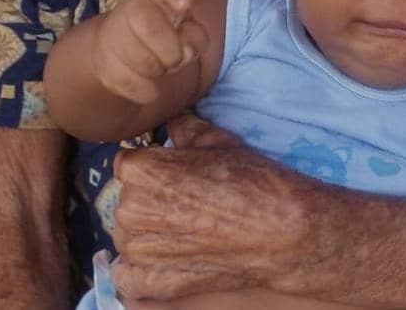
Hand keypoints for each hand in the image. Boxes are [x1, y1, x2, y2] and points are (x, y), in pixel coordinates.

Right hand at [92, 0, 207, 103]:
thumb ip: (195, 38)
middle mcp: (132, 7)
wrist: (123, 54)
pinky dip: (144, 90)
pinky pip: (127, 81)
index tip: (185, 5)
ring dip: (156, 70)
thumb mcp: (188, 34)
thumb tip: (187, 50)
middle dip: (168, 48)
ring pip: (138, 57)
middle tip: (174, 59)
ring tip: (159, 68)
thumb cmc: (166, 37)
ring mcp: (113, 33)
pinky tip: (146, 86)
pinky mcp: (103, 63)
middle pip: (145, 21)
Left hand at [112, 114, 319, 301]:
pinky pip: (127, 275)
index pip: (128, 164)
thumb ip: (185, 128)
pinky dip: (142, 269)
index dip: (152, 167)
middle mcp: (129, 209)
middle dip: (149, 199)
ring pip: (128, 236)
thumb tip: (171, 122)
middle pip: (127, 200)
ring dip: (146, 234)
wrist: (278, 230)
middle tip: (184, 202)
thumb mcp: (218, 141)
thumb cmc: (250, 179)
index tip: (173, 173)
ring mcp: (138, 250)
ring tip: (184, 230)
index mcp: (141, 170)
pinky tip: (169, 259)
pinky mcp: (151, 283)